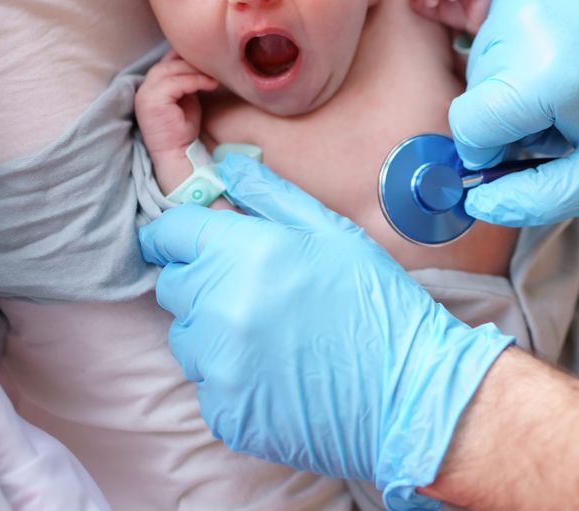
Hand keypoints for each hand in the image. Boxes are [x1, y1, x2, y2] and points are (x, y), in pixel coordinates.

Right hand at [135, 50, 218, 155]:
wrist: (178, 154)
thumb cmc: (183, 129)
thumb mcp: (186, 99)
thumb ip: (186, 81)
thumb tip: (198, 63)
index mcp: (150, 87)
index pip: (165, 62)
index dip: (185, 57)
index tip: (207, 59)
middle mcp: (143, 89)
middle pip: (167, 62)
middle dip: (192, 62)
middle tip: (214, 65)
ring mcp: (145, 94)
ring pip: (171, 69)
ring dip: (195, 70)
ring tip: (214, 76)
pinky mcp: (152, 101)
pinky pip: (176, 83)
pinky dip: (195, 81)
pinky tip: (210, 85)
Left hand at [138, 155, 512, 507]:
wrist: (409, 392)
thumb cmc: (376, 305)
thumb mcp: (332, 232)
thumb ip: (270, 194)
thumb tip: (226, 165)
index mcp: (246, 253)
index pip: (169, 234)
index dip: (182, 235)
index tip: (197, 243)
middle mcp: (221, 308)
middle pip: (173, 286)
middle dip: (203, 283)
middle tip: (258, 291)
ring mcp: (220, 366)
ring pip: (186, 338)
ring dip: (215, 333)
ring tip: (274, 336)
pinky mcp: (225, 412)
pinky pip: (207, 384)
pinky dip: (232, 378)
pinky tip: (278, 373)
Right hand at [448, 0, 578, 225]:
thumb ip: (535, 199)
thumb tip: (477, 203)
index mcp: (545, 76)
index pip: (467, 126)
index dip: (490, 150)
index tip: (528, 149)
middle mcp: (523, 27)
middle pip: (474, 97)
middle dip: (508, 118)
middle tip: (561, 116)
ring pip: (480, 66)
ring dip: (512, 86)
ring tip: (564, 85)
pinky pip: (493, 33)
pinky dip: (517, 53)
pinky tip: (560, 54)